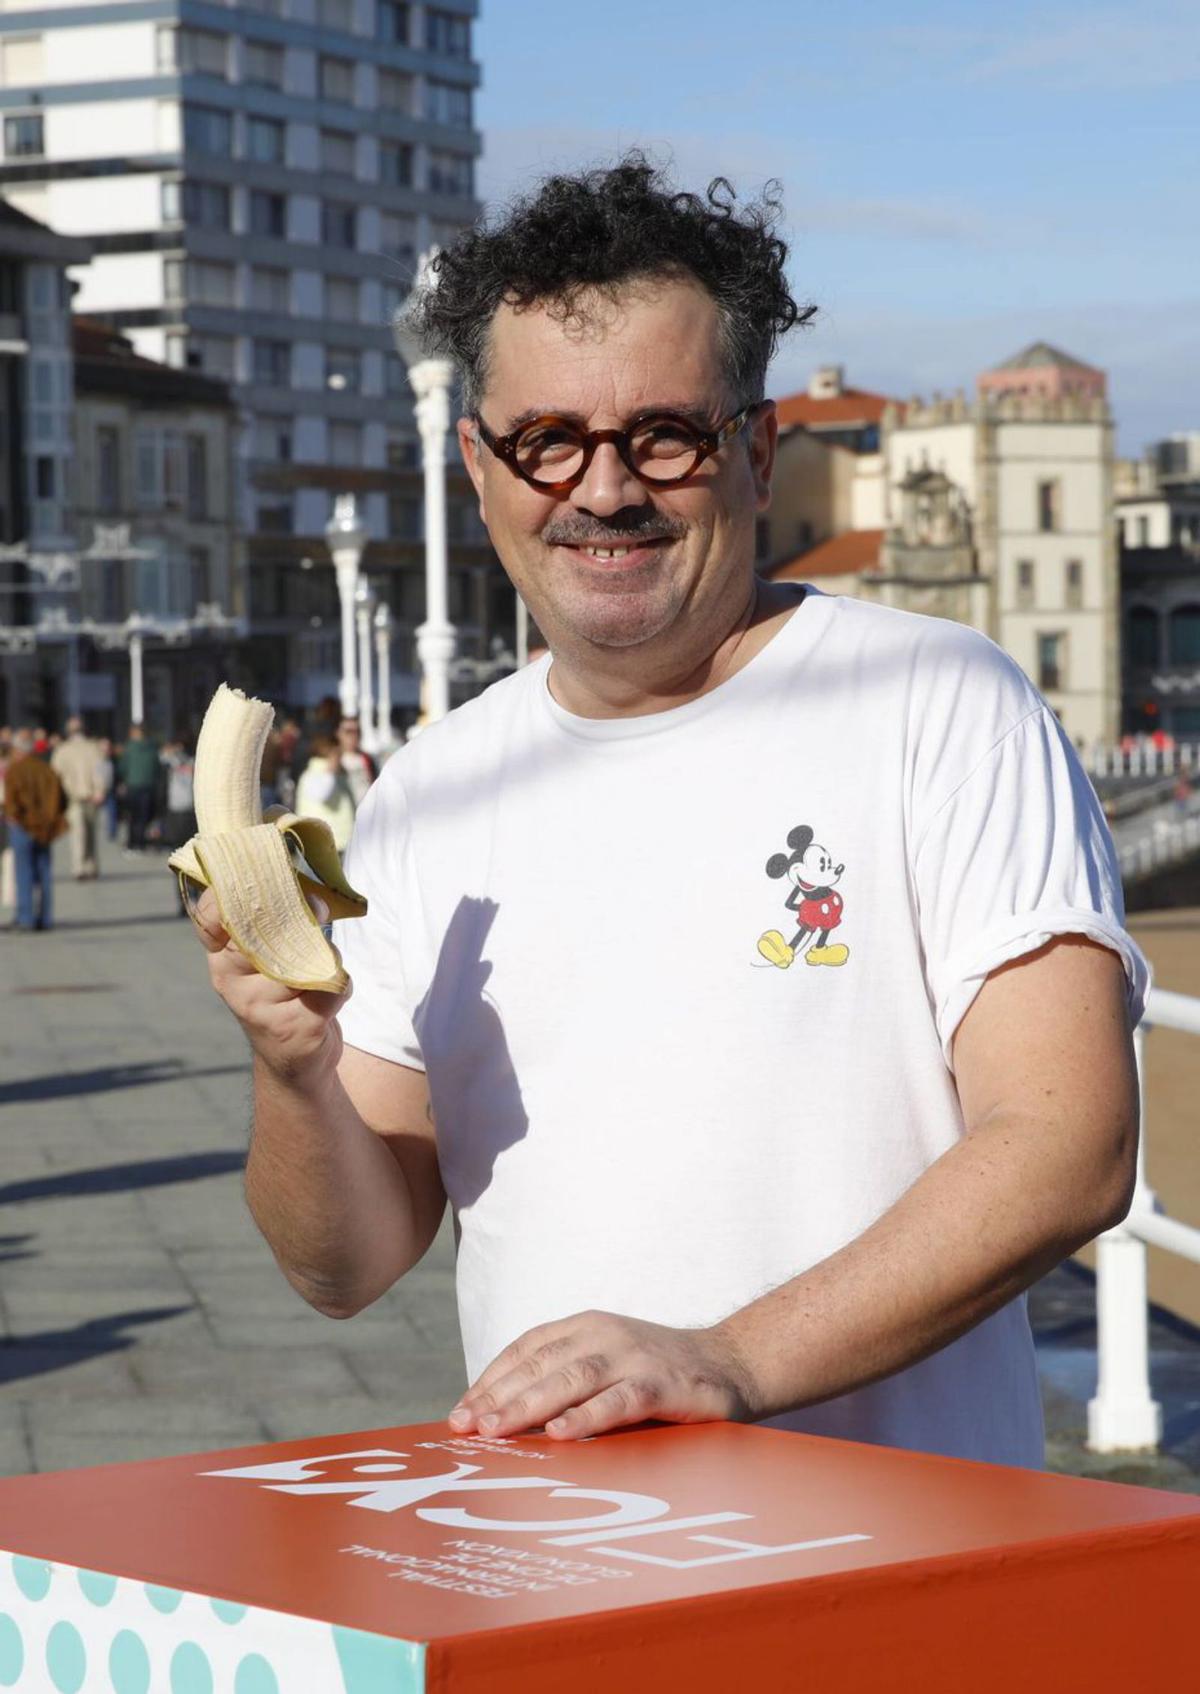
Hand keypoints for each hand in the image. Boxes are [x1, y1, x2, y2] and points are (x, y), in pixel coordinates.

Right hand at [189, 886, 347, 1083]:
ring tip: (319, 972)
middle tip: (319, 909)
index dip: (239, 892)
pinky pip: (330, 986)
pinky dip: (340, 986)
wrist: (294, 1063)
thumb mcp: (270, 958)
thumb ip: (279, 924)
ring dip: (328, 956)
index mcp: (221, 956)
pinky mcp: (292, 1028)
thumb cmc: (285, 995)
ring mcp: (259, 1006)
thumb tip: (314, 897)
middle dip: (303, 914)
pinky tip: (329, 997)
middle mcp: (231, 980)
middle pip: (268, 926)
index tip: (271, 880)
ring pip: (307, 955)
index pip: (212, 914)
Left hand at [447, 1310, 761, 1441]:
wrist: (733, 1364)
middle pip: (541, 1364)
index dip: (491, 1379)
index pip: (526, 1349)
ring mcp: (635, 1357)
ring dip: (528, 1405)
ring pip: (572, 1378)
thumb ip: (565, 1382)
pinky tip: (559, 1434)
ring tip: (495, 1430)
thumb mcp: (607, 1367)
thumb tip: (504, 1419)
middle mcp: (605, 1335)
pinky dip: (586, 1417)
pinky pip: (619, 1401)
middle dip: (498, 1396)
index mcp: (585, 1327)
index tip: (460, 1412)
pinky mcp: (663, 1384)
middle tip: (465, 1427)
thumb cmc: (658, 1375)